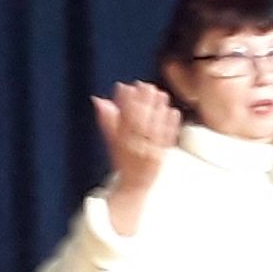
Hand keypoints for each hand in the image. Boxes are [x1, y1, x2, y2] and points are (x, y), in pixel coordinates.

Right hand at [90, 78, 181, 227]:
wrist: (133, 186)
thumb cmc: (123, 162)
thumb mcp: (112, 141)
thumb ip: (107, 120)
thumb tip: (99, 100)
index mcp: (120, 143)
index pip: (122, 119)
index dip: (124, 102)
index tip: (127, 86)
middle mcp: (134, 148)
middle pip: (139, 122)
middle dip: (143, 102)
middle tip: (146, 86)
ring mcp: (149, 153)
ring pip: (153, 128)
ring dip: (158, 110)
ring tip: (161, 94)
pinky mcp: (162, 157)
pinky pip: (167, 139)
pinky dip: (171, 125)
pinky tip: (173, 110)